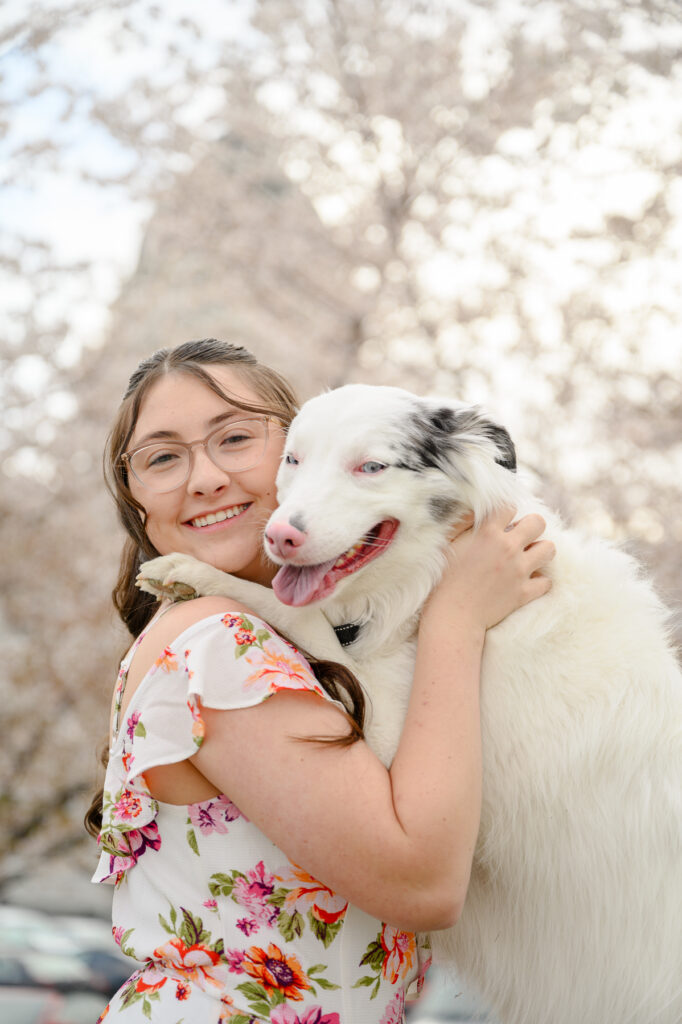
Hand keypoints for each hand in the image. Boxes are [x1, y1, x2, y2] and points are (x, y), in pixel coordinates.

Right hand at [425, 507, 554, 631]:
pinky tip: (527, 581)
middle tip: (518, 538)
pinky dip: (539, 581)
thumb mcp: (447, 544)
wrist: (451, 616)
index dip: (504, 514)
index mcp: (487, 533)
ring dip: (539, 551)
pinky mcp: (524, 593)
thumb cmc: (443, 580)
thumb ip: (462, 522)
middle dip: (530, 527)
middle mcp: (507, 548)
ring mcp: (518, 571)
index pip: (509, 507)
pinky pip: (546, 581)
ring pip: (549, 548)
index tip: (499, 523)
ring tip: (527, 557)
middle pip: (538, 522)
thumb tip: (476, 508)